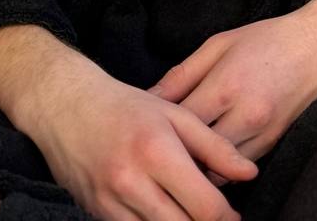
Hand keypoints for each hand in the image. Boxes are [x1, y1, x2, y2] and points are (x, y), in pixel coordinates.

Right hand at [22, 61, 257, 220]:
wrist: (67, 107)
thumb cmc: (126, 107)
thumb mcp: (176, 114)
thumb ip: (215, 146)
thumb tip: (249, 173)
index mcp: (157, 152)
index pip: (205, 207)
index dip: (227, 218)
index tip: (233, 215)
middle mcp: (132, 183)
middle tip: (212, 215)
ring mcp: (111, 203)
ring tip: (187, 209)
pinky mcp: (97, 215)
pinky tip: (161, 211)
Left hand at [146, 12, 316, 188]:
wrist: (315, 48)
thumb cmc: (263, 40)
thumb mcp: (217, 45)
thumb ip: (181, 75)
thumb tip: (148, 99)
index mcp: (225, 87)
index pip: (180, 124)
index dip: (157, 129)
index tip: (141, 129)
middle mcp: (243, 117)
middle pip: (195, 154)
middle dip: (172, 155)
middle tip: (153, 151)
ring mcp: (260, 136)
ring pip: (215, 171)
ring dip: (195, 166)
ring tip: (175, 158)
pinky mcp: (271, 146)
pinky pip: (236, 171)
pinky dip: (218, 169)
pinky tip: (204, 160)